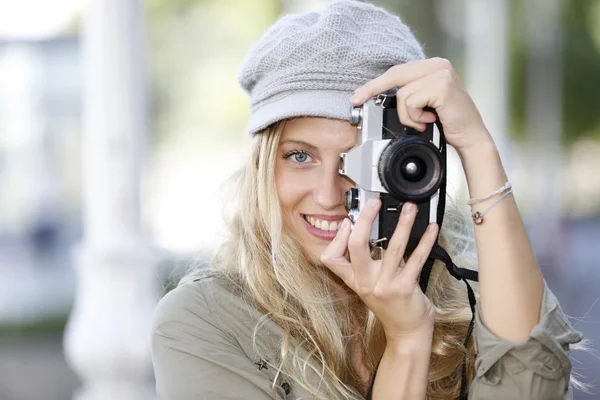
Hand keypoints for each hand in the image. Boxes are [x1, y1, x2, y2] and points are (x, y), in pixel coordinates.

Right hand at [320, 198, 437, 341]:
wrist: (407, 333)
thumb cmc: (392, 308)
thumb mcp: (372, 286)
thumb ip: (371, 263)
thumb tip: (377, 234)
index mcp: (355, 280)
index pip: (331, 258)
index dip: (337, 237)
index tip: (346, 222)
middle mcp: (366, 282)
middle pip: (356, 246)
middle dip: (364, 220)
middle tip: (374, 204)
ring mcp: (385, 285)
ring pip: (392, 247)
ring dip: (403, 224)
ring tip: (410, 208)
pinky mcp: (405, 288)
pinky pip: (416, 259)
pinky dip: (425, 241)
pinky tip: (432, 229)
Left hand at [350, 57, 493, 154]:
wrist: (471, 138)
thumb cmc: (448, 123)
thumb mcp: (426, 103)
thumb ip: (410, 92)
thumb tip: (380, 94)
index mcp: (434, 65)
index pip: (398, 70)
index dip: (376, 83)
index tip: (358, 95)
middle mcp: (439, 65)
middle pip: (394, 75)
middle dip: (372, 90)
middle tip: (356, 100)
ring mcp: (441, 74)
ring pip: (402, 94)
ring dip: (407, 115)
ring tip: (424, 121)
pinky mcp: (441, 87)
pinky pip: (410, 102)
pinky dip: (415, 117)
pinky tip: (430, 121)